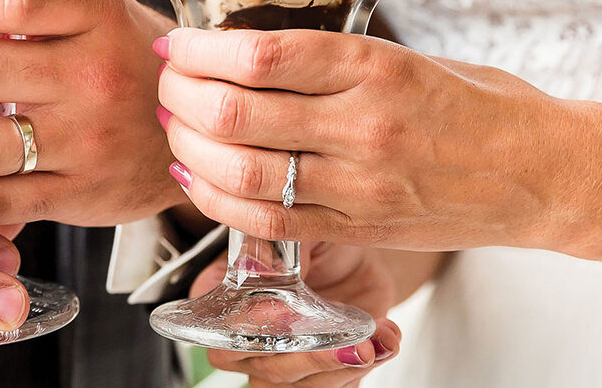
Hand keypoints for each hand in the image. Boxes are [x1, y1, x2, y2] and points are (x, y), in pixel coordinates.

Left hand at [156, 27, 601, 251]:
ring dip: (186, 145)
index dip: (198, 50)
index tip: (177, 44)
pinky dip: (215, 199)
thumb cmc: (473, 105)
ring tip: (172, 125)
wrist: (539, 171)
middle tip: (166, 81)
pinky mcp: (355, 227)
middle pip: (234, 110)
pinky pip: (265, 220)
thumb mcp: (404, 57)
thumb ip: (327, 59)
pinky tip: (194, 176)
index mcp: (373, 67)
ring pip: (239, 170)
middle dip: (179, 93)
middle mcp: (361, 126)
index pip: (258, 54)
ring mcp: (357, 184)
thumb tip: (240, 49)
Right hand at [190, 243, 400, 386]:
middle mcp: (247, 336)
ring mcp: (281, 359)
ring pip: (297, 385)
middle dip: (306, 359)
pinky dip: (366, 367)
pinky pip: (337, 385)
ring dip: (339, 368)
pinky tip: (386, 340)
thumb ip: (277, 246)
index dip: (246, 332)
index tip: (286, 318)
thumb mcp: (300, 230)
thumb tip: (256, 265)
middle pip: (261, 367)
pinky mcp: (320, 372)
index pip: (216, 330)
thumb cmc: (315, 237)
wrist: (355, 254)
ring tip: (372, 342)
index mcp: (223, 295)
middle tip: (345, 342)